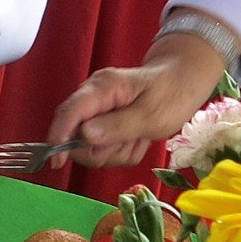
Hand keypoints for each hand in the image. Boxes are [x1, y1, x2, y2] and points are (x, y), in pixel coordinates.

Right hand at [44, 26, 230, 168]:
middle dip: (102, 149)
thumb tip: (83, 135)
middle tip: (132, 144)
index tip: (56, 160)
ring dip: (117, 151)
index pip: (70, 112)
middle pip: (76, 134)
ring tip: (140, 138)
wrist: (184, 80)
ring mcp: (98, 110)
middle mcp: (93, 97)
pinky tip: (138, 138)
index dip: (59, 136)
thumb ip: (117, 126)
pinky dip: (122, 150)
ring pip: (91, 146)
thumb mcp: (151, 115)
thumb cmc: (172, 93)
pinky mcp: (104, 122)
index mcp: (102, 88)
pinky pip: (104, 148)